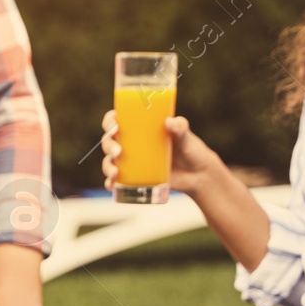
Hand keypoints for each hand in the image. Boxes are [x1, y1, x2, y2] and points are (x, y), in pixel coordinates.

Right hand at [100, 113, 218, 195]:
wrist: (197, 174)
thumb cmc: (191, 150)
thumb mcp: (186, 137)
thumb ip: (181, 128)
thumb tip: (171, 122)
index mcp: (139, 128)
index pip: (117, 119)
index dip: (110, 121)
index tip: (114, 126)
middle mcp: (131, 143)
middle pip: (109, 141)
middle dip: (108, 146)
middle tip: (118, 152)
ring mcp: (131, 161)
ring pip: (110, 161)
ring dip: (107, 166)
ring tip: (115, 174)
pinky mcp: (134, 177)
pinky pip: (116, 180)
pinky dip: (111, 183)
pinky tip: (111, 186)